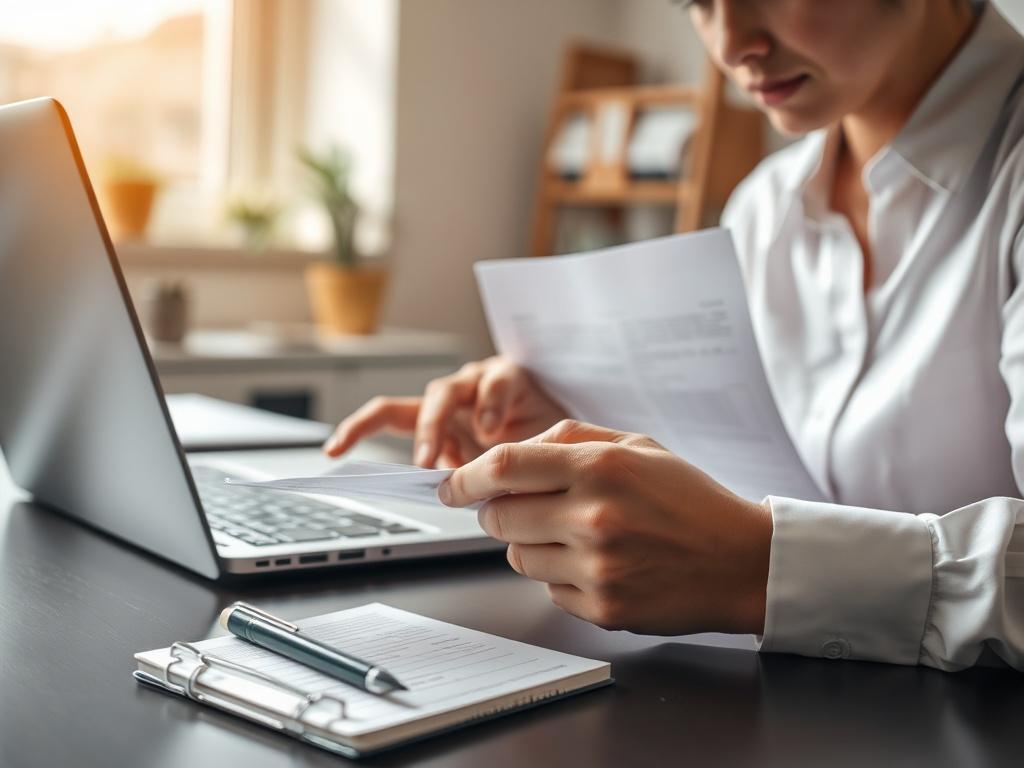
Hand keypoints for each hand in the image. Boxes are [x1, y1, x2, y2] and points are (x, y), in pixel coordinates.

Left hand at [322, 357, 568, 467]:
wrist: (572, 443)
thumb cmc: (527, 460)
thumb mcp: (488, 476)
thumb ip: (463, 481)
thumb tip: (440, 499)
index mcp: (438, 424)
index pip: (387, 418)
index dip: (356, 430)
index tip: (332, 451)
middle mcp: (449, 401)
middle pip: (409, 406)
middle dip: (411, 437)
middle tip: (422, 465)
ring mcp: (476, 384)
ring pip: (443, 392)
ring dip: (440, 424)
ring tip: (450, 454)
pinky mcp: (509, 374)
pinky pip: (495, 381)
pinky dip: (491, 405)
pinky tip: (494, 428)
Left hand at [438, 420, 772, 635]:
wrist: (741, 560)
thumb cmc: (689, 499)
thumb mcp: (637, 445)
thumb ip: (570, 437)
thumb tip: (509, 455)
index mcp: (600, 466)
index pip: (504, 467)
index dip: (465, 477)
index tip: (450, 486)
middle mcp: (594, 515)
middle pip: (499, 516)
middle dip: (492, 512)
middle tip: (512, 509)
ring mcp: (597, 566)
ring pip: (517, 558)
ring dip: (528, 545)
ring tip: (570, 534)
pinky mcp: (602, 606)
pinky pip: (549, 589)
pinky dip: (560, 575)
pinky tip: (598, 563)